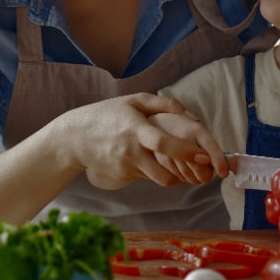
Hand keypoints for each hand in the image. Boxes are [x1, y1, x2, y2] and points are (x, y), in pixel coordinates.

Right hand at [66, 94, 227, 189]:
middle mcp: (131, 150)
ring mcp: (126, 166)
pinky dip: (158, 172)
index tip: (204, 155)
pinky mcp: (123, 175)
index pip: (163, 143)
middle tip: (202, 170)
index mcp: (136, 129)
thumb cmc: (108, 114)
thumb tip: (191, 114)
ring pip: (158, 178)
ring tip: (184, 167)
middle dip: (185, 174)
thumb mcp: (134, 100)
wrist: (75, 137)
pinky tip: (160, 163)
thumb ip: (164, 103)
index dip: (185, 151)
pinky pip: (148, 177)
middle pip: (162, 171)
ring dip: (174, 176)